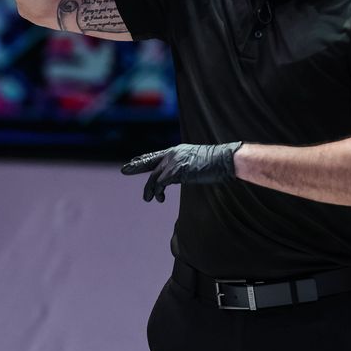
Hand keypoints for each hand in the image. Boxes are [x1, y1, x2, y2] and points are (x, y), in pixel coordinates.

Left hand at [121, 142, 242, 202]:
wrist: (225, 160)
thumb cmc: (216, 163)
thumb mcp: (196, 162)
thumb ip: (182, 167)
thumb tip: (176, 176)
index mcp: (177, 151)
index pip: (155, 155)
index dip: (144, 159)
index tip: (133, 161)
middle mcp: (172, 154)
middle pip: (150, 163)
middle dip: (136, 167)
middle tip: (124, 170)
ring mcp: (173, 162)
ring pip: (153, 177)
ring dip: (149, 189)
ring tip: (148, 199)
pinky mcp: (176, 171)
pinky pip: (161, 183)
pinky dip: (158, 191)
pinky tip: (160, 198)